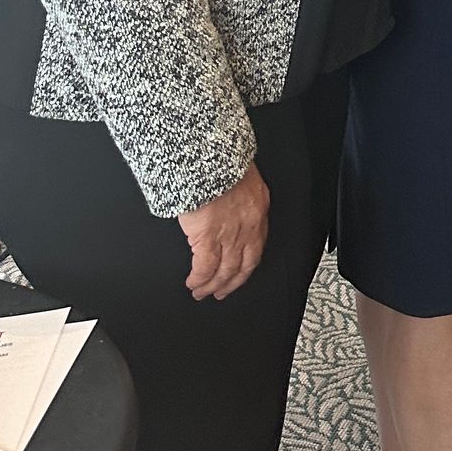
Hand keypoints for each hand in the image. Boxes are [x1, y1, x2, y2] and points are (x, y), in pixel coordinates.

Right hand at [178, 163, 268, 300]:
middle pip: (243, 265)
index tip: (240, 272)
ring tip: (203, 292)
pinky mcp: (207, 238)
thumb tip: (232, 205)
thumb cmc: (223, 161)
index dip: (247, 264)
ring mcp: (229, 235)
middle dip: (232, 282)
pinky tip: (193, 284)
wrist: (209, 158)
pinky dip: (199, 279)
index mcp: (258, 209)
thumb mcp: (244, 178)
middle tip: (222, 292)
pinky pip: (204, 268)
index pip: (257, 245)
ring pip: (224, 270)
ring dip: (213, 285)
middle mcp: (248, 226)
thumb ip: (241, 197)